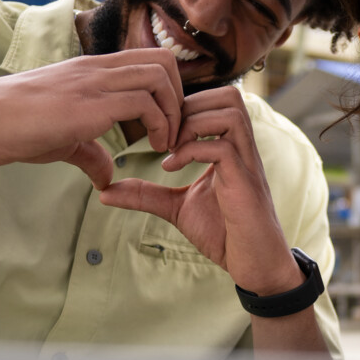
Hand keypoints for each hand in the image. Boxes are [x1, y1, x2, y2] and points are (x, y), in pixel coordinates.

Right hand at [0, 48, 183, 187]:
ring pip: (159, 77)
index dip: (169, 92)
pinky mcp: (87, 106)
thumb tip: (107, 177)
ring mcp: (92, 83)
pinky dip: (159, 127)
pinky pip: (143, 104)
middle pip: (164, 62)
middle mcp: (96, 69)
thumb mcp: (61, 140)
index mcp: (91, 70)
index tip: (165, 126)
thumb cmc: (9, 127)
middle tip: (172, 134)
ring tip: (164, 145)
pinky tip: (150, 150)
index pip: (150, 60)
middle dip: (179, 99)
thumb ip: (90, 153)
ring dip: (173, 113)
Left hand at [96, 86, 300, 294]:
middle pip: (228, 94)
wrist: (253, 265)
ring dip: (192, 124)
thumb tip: (105, 191)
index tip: (158, 131)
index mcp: (230, 146)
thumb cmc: (224, 234)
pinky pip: (223, 148)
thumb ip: (146, 194)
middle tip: (164, 134)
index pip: (216, 99)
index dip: (184, 105)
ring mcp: (247, 163)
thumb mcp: (176, 207)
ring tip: (169, 149)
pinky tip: (171, 168)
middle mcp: (242, 148)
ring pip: (230, 111)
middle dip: (189, 106)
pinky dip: (192, 151)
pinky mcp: (245, 183)